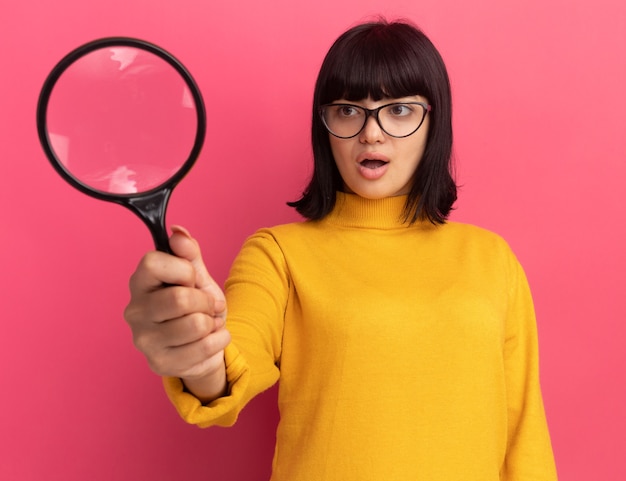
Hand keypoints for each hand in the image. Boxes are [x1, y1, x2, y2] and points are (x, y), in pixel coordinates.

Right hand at [124, 225, 229, 400]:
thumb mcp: (196, 277)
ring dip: (212, 322)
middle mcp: (135, 311)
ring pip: (196, 324)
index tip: (191, 278)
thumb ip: (189, 254)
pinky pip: (206, 347)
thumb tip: (178, 233)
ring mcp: (144, 340)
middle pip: (180, 299)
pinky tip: (210, 339)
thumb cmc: (195, 307)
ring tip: (206, 323)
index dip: (182, 270)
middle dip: (205, 300)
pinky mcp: (160, 363)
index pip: (153, 263)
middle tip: (208, 305)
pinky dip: (219, 339)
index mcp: (140, 283)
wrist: (201, 346)